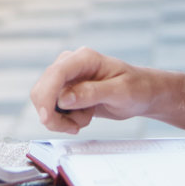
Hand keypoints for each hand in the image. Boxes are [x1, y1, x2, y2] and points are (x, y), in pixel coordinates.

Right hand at [30, 47, 155, 132]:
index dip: (47, 96)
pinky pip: (51, 109)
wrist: (142, 94)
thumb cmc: (137, 88)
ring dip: (62, 119)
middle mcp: (70, 64)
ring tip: (86, 118)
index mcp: (84, 58)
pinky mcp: (64, 91)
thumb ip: (92, 93)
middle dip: (54, 115)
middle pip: (42, 90)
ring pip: (44, 103)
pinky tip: (83, 117)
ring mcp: (65, 78)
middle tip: (75, 127)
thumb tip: (64, 99)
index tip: (47, 118)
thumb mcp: (120, 92)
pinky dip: (64, 120)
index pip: (56, 73)